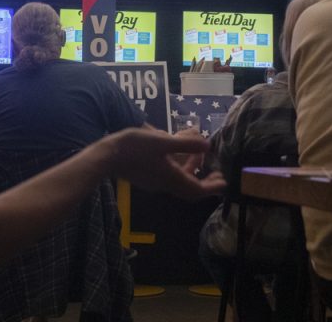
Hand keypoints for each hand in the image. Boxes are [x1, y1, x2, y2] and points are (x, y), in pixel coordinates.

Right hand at [101, 127, 225, 199]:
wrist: (107, 156)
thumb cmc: (135, 147)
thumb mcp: (163, 141)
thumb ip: (186, 144)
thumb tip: (208, 146)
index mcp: (171, 178)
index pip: (197, 189)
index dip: (212, 187)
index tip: (224, 182)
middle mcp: (165, 184)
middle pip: (190, 189)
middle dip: (205, 182)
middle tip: (217, 175)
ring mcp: (155, 181)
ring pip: (179, 181)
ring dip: (192, 170)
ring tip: (199, 156)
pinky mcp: (147, 176)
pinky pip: (169, 176)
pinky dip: (180, 167)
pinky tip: (177, 153)